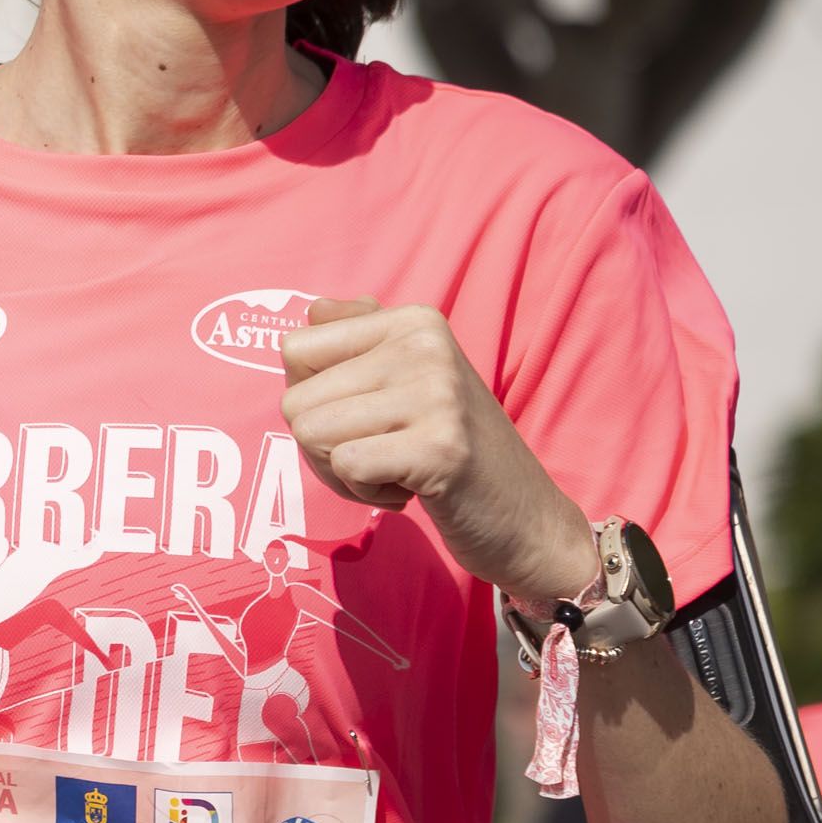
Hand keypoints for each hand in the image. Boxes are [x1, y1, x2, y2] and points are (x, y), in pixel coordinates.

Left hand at [279, 300, 597, 613]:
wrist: (526, 514)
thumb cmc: (450, 447)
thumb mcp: (411, 379)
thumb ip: (361, 337)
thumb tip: (314, 307)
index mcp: (414, 321)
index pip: (295, 349)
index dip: (311, 398)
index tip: (362, 417)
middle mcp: (425, 345)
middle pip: (295, 400)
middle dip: (322, 445)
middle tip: (381, 454)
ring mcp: (436, 394)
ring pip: (310, 434)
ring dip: (341, 471)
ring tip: (395, 469)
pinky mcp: (439, 448)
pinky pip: (346, 467)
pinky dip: (365, 492)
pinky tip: (409, 489)